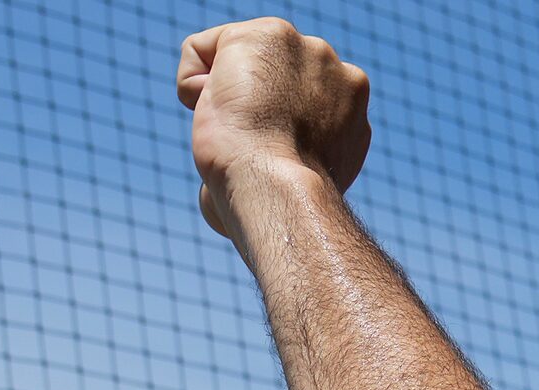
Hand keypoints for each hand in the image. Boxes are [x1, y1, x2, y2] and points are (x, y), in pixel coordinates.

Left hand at [176, 19, 368, 244]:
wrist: (280, 190)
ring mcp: (299, 45)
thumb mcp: (297, 177)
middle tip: (252, 146)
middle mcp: (332, 64)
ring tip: (234, 132)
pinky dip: (190, 84)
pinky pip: (199, 50)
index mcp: (349, 99)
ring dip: (221, 96)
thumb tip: (229, 182)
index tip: (271, 158)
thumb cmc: (278, 206)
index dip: (267, 127)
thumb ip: (286, 151)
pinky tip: (209, 112)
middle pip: (264, 74)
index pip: (290, 96)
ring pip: (232, 59)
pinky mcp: (260, 35)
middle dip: (249, 104)